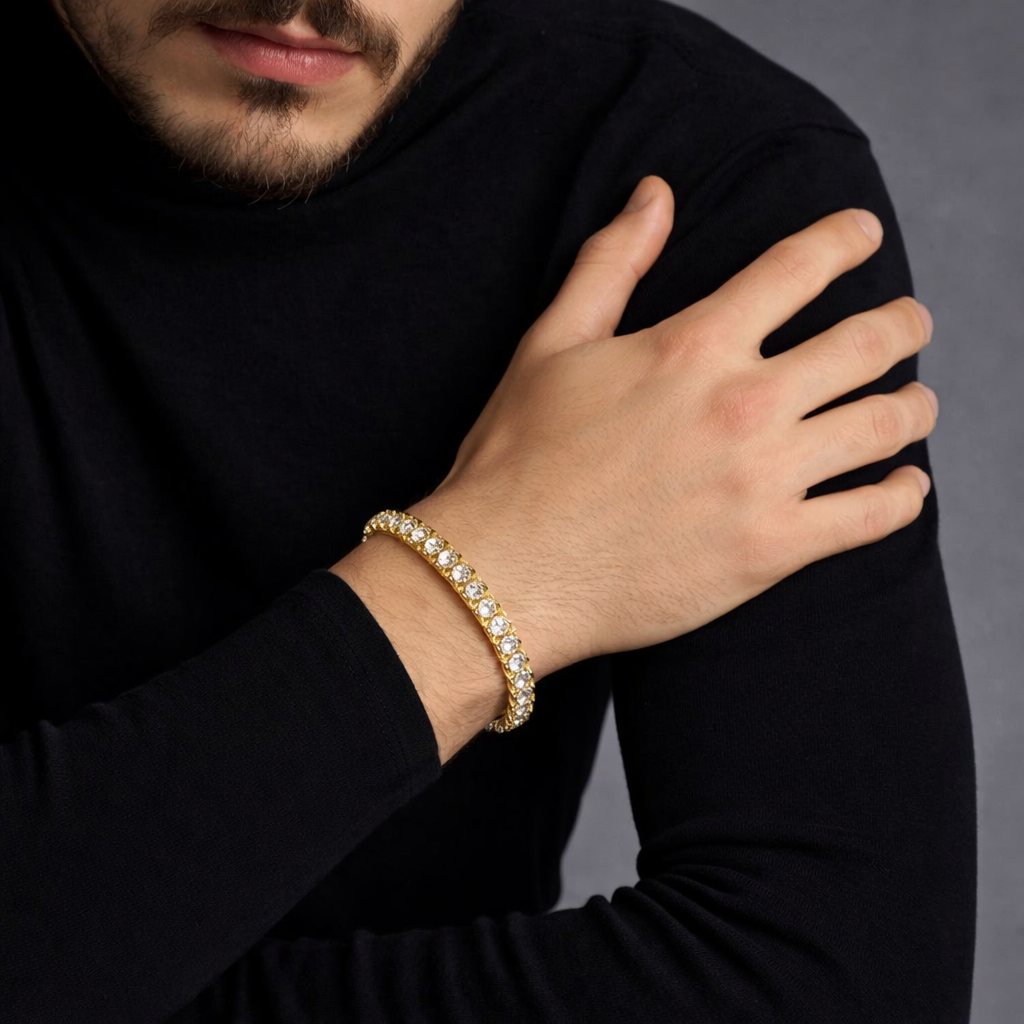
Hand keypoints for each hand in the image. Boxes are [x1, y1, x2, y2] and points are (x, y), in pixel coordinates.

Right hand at [409, 175, 936, 680]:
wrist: (507, 572)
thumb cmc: (517, 459)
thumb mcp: (551, 345)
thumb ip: (610, 264)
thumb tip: (655, 193)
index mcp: (692, 346)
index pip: (798, 267)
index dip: (844, 240)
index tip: (865, 236)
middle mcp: (743, 404)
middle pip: (866, 344)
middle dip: (903, 324)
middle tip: (910, 322)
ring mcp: (763, 481)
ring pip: (885, 425)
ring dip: (914, 405)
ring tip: (914, 402)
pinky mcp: (771, 551)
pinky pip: (872, 517)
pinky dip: (903, 497)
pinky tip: (906, 487)